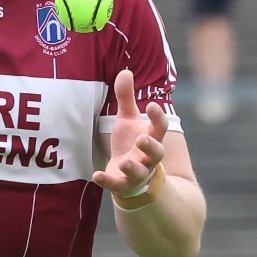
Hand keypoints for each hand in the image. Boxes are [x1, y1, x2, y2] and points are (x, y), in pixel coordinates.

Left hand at [93, 69, 168, 197]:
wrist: (129, 174)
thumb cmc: (131, 142)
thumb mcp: (127, 119)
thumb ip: (126, 98)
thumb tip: (125, 71)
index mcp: (151, 137)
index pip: (160, 127)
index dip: (158, 117)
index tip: (153, 105)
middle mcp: (148, 156)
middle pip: (156, 153)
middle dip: (151, 147)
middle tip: (142, 139)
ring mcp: (137, 172)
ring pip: (139, 172)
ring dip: (132, 168)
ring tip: (124, 162)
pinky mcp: (123, 184)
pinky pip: (117, 185)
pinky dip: (108, 181)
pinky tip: (96, 175)